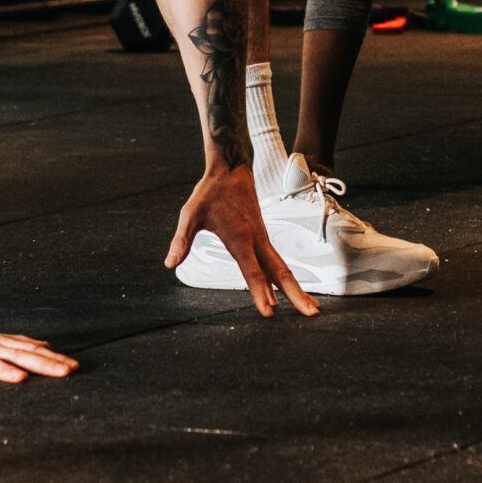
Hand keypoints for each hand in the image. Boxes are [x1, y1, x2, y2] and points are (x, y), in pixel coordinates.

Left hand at [164, 166, 317, 317]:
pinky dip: (286, 277)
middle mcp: (257, 240)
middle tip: (311, 314)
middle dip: (296, 295)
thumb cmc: (210, 192)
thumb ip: (181, 241)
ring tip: (310, 307)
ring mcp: (262, 239)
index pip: (253, 272)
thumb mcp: (190, 215)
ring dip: (296, 288)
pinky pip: (277, 261)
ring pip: (282, 268)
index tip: (269, 312)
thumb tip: (170, 263)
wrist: (231, 169)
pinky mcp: (263, 237)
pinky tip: (288, 288)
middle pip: (280, 272)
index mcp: (240, 238)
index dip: (260, 293)